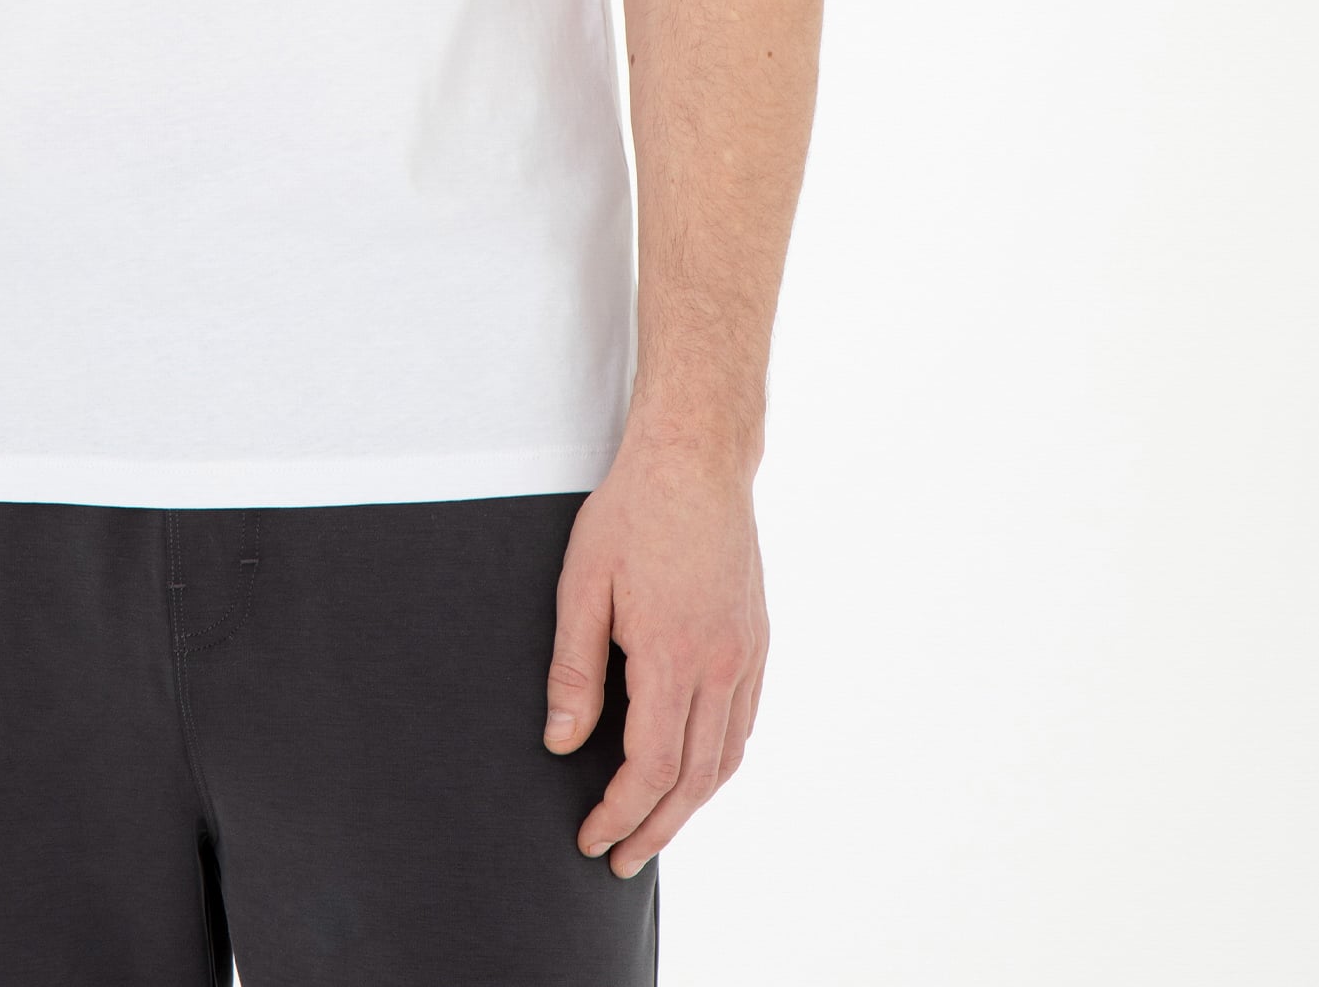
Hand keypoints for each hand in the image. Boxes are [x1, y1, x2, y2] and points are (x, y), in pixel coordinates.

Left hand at [542, 425, 767, 877]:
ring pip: (727, 759)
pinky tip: (694, 772)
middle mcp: (720, 665)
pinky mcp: (756, 640)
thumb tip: (562, 742)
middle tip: (619, 859)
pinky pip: (744, 723)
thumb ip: (574, 669)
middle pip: (694, 780)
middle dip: (654, 828)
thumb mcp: (582, 584)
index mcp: (672, 655)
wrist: (696, 458)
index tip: (591, 838)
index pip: (651, 767)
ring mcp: (746, 654)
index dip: (620, 813)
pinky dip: (719, 764)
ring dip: (690, 805)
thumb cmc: (632, 512)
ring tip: (652, 828)